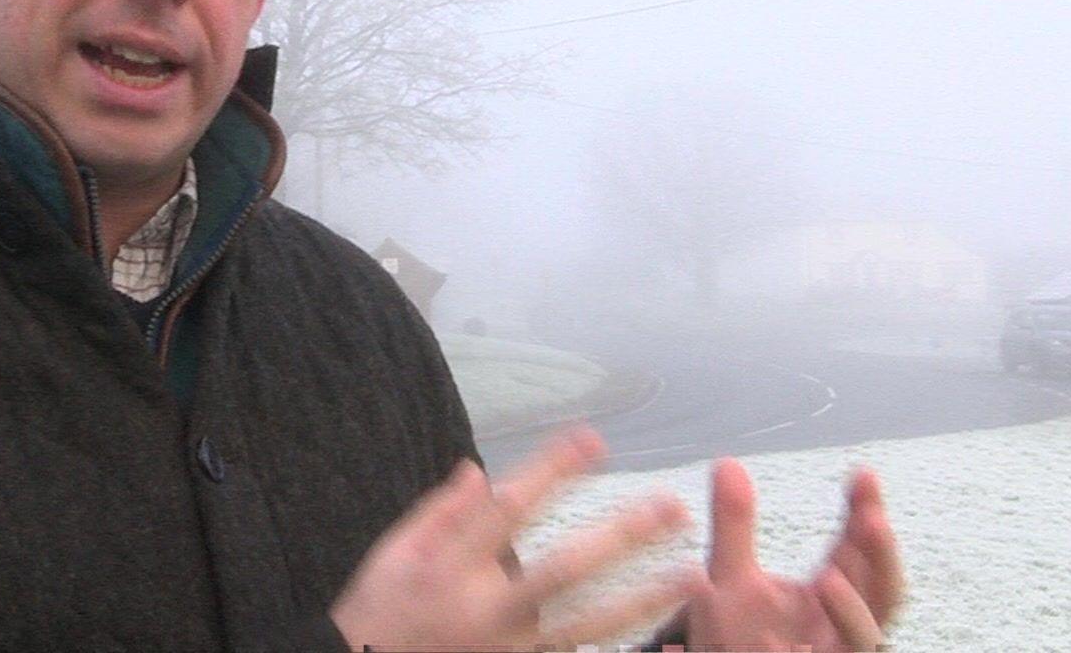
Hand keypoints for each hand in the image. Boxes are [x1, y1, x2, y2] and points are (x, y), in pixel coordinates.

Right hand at [330, 427, 703, 651]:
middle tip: (669, 508)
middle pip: (565, 569)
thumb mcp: (391, 554)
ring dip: (643, 599)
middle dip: (621, 537)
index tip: (593, 439)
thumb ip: (439, 512)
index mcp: (450, 565)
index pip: (510, 508)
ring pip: (587, 624)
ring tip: (691, 576)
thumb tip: (479, 471)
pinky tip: (662, 638)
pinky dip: (616, 646)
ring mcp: (507, 647)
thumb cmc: (378, 612)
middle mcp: (485, 608)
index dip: (553, 471)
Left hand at [681, 458, 904, 651]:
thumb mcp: (728, 577)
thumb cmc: (735, 636)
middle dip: (879, 558)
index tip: (863, 472)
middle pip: (879, 593)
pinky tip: (777, 640)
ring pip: (863, 639)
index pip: (857, 550)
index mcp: (828, 596)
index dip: (863, 513)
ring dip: (852, 613)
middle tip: (872, 520)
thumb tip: (727, 463)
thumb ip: (733, 524)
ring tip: (829, 578)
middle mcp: (840, 629)